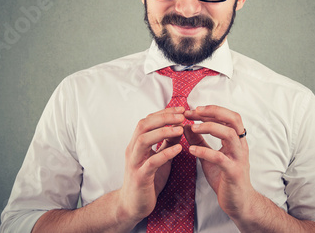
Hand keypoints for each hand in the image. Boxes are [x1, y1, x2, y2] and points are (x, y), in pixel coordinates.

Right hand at [119, 107, 185, 221]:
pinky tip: (179, 149)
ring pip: (143, 140)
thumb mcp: (158, 157)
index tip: (180, 109)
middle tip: (182, 115)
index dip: (163, 113)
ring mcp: (134, 163)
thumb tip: (179, 127)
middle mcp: (133, 150)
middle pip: (143, 125)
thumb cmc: (147, 180)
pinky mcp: (140, 177)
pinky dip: (165, 154)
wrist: (132, 205)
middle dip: (163, 118)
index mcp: (136, 144)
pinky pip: (151, 163)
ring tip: (180, 129)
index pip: (147, 120)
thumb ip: (166, 143)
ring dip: (163, 132)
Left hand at [184, 105, 253, 218]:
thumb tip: (185, 126)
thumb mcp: (210, 156)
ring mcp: (238, 158)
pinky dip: (205, 151)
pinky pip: (220, 158)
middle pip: (233, 119)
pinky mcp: (233, 172)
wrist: (238, 203)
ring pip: (229, 134)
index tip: (192, 110)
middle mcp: (240, 146)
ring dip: (209, 128)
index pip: (228, 116)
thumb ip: (199, 141)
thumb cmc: (224, 177)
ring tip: (192, 128)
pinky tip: (191, 150)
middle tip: (194, 112)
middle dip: (213, 112)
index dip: (211, 110)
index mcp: (237, 140)